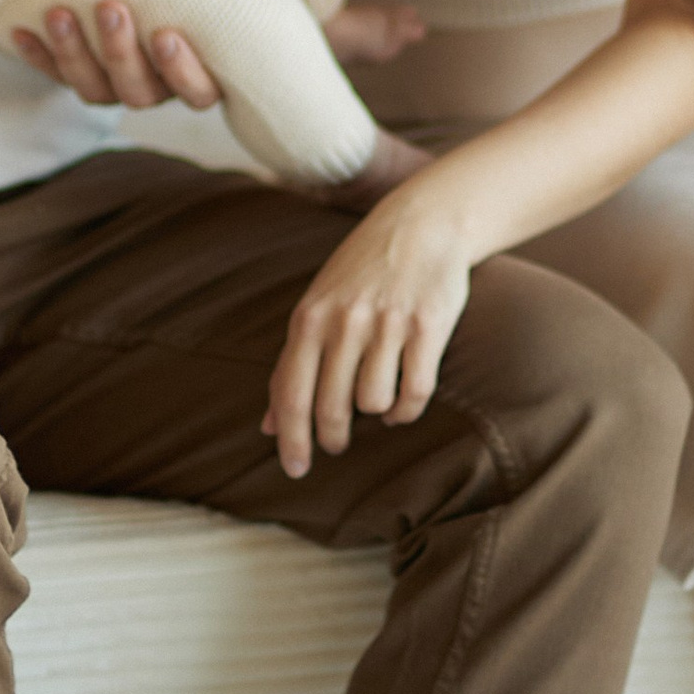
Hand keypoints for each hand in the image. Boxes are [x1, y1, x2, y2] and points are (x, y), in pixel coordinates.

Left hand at [10, 0, 421, 113]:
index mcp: (205, 71)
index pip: (199, 90)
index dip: (182, 71)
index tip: (166, 34)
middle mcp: (162, 87)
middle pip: (138, 91)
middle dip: (120, 53)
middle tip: (109, 6)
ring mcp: (120, 84)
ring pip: (95, 89)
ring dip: (73, 54)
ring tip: (57, 13)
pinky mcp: (86, 74)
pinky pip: (59, 76)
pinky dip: (39, 57)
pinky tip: (19, 29)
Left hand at [263, 180, 472, 479]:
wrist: (421, 224)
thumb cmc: (361, 272)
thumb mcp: (316, 306)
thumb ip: (291, 363)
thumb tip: (265, 425)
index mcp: (310, 317)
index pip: (291, 394)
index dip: (291, 439)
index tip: (295, 470)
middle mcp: (345, 322)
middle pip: (331, 409)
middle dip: (332, 438)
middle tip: (336, 444)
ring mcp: (388, 324)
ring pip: (374, 404)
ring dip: (374, 415)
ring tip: (375, 403)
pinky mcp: (428, 327)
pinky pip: (414, 393)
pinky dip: (406, 411)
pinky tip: (400, 405)